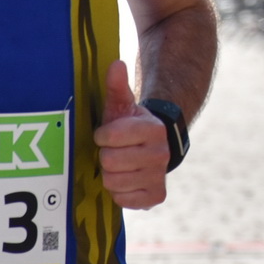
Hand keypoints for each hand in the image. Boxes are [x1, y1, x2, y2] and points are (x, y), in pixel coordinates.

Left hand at [94, 60, 169, 209]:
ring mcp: (159, 176)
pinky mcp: (156, 196)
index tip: (106, 134)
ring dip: (111, 175)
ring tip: (120, 166)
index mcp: (153, 129)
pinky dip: (120, 192)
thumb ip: (117, 85)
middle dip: (106, 156)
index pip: (110, 137)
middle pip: (110, 161)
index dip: (102, 136)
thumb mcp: (122, 105)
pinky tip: (126, 180)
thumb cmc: (129, 126)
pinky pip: (123, 199)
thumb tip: (115, 64)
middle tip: (113, 151)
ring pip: (113, 181)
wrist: (152, 150)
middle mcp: (161, 154)